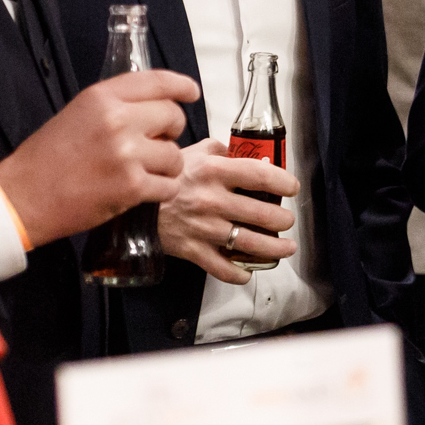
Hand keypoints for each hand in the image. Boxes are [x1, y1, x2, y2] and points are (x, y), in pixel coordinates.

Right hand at [0, 70, 197, 244]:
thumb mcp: (77, 114)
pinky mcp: (131, 187)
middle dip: (171, 131)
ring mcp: (126, 154)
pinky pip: (169, 185)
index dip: (181, 85)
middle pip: (173, 116)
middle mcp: (117, 120)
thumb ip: (115, 106)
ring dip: (167, 166)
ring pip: (175, 155)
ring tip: (145, 172)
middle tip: (156, 143)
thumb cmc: (45, 158)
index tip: (191, 92)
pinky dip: (162, 191)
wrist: (21, 198)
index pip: (156, 81)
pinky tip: (145, 191)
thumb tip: (153, 109)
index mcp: (101, 97)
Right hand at [157, 137, 299, 282]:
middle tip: (287, 220)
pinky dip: (239, 273)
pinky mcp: (193, 250)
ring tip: (286, 248)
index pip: (260, 175)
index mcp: (214, 171)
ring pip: (250, 244)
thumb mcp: (192, 152)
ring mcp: (204, 228)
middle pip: (262, 214)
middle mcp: (212, 200)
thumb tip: (247, 152)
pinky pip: (223, 268)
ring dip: (275, 248)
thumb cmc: (166, 177)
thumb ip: (221, 150)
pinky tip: (248, 272)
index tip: (292, 187)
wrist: (132, 205)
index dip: (283, 182)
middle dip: (283, 220)